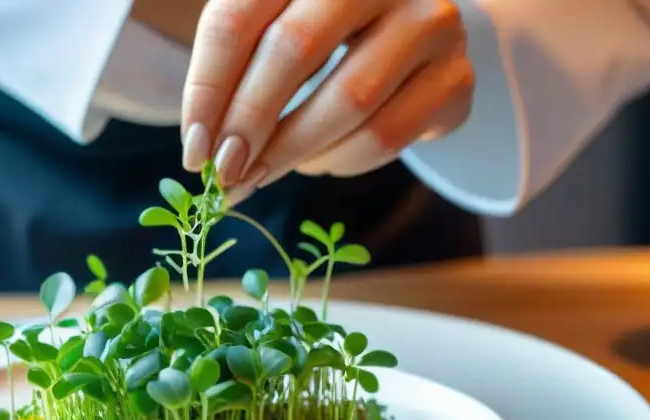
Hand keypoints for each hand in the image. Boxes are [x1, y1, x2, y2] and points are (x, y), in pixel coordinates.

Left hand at [180, 0, 474, 197]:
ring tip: (265, 171)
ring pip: (346, 102)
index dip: (207, 88)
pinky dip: (340, 163)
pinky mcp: (455, 77)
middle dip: (249, 124)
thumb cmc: (323, 35)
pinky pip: (385, 136)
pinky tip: (318, 162)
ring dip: (293, 152)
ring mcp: (429, 22)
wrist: (414, 35)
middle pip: (293, 50)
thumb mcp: (272, 30)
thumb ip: (235, 72)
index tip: (193, 149)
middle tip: (226, 173)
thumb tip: (203, 149)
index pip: (238, 16)